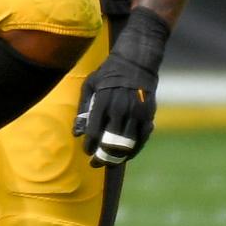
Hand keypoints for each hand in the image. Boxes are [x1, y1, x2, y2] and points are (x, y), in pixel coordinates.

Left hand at [73, 8, 168, 166]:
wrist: (136, 61)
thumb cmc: (108, 73)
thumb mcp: (89, 85)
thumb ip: (82, 109)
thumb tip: (76, 133)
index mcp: (103, 100)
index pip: (94, 131)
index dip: (90, 146)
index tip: (87, 152)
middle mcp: (120, 107)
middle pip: (111, 141)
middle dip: (102, 156)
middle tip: (95, 164)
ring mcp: (136, 112)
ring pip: (128, 143)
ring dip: (118, 156)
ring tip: (110, 163)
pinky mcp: (149, 114)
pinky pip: (143, 138)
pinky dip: (135, 149)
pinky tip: (127, 155)